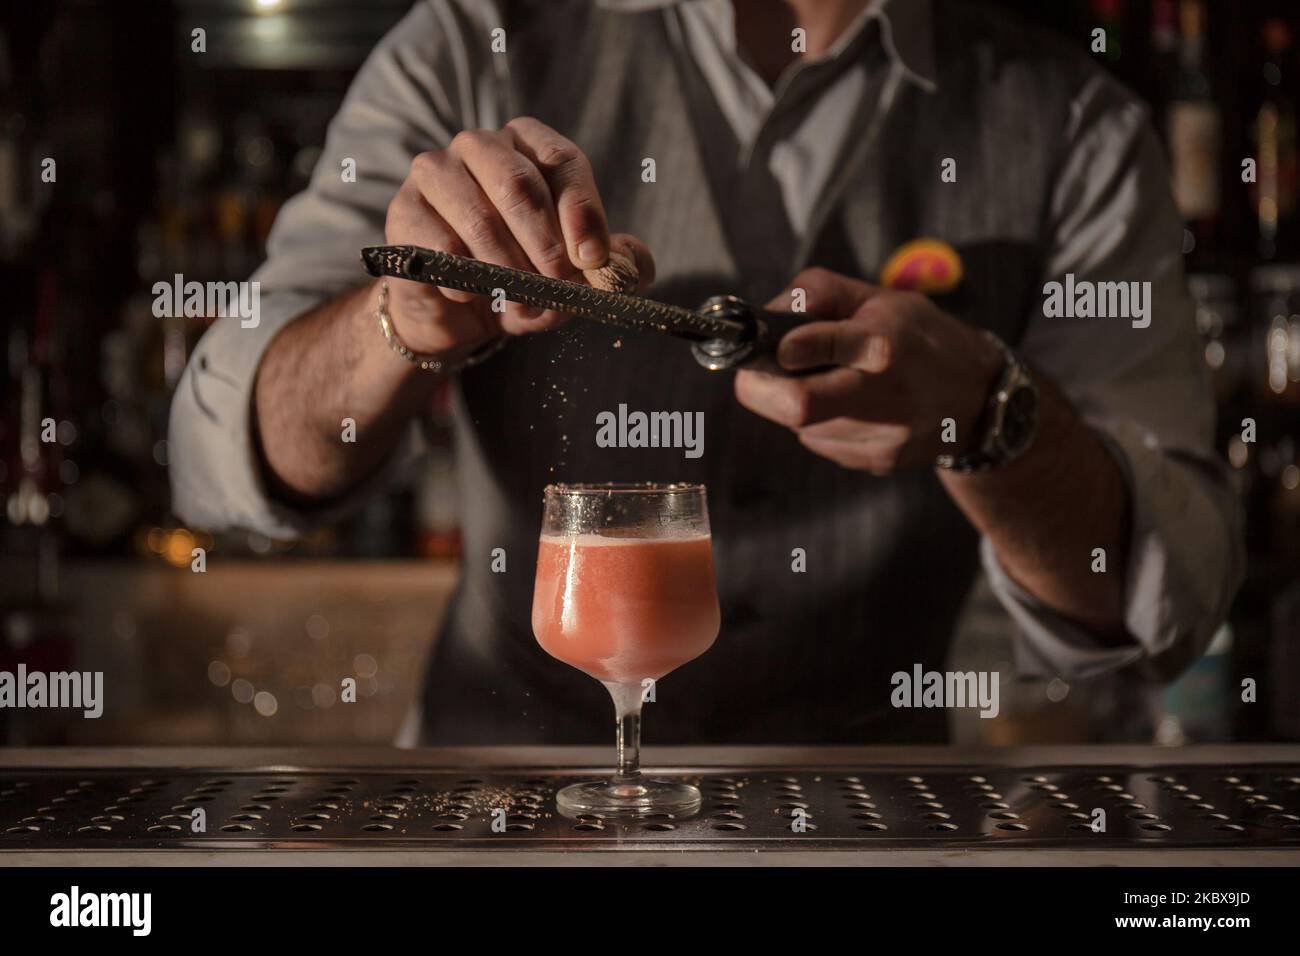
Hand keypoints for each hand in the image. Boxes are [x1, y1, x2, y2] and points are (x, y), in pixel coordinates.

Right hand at [382, 117, 654, 355]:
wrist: (458, 312)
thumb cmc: (522, 277)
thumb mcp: (574, 277)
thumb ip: (614, 266)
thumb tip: (638, 266)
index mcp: (528, 145)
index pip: (561, 160)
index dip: (581, 209)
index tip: (593, 257)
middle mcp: (480, 146)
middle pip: (518, 183)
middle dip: (545, 243)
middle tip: (558, 285)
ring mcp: (436, 173)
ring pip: (478, 216)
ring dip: (507, 269)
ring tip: (522, 302)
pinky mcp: (405, 211)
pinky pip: (441, 246)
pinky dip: (466, 281)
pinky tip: (473, 297)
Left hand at [734, 268, 1003, 473]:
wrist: (980, 399)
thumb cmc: (920, 337)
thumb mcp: (881, 297)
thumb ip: (821, 293)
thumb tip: (768, 314)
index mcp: (887, 343)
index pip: (826, 347)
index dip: (783, 347)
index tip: (773, 346)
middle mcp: (888, 395)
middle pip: (798, 406)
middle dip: (763, 389)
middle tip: (762, 372)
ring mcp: (884, 436)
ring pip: (802, 427)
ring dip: (796, 405)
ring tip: (830, 383)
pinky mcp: (879, 462)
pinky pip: (823, 443)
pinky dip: (821, 424)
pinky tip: (851, 408)